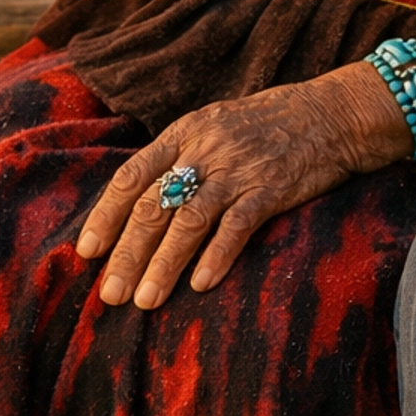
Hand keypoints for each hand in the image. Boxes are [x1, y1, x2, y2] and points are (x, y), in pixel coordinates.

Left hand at [75, 63, 410, 309]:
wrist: (329, 114)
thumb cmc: (266, 127)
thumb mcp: (214, 128)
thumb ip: (179, 159)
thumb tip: (138, 204)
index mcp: (185, 133)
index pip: (132, 175)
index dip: (106, 215)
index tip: (86, 253)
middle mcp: (205, 149)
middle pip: (155, 205)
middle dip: (127, 253)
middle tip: (110, 294)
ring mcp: (239, 168)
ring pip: (189, 219)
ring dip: (164, 264)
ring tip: (145, 301)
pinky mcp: (272, 187)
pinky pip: (238, 225)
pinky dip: (216, 255)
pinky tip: (200, 285)